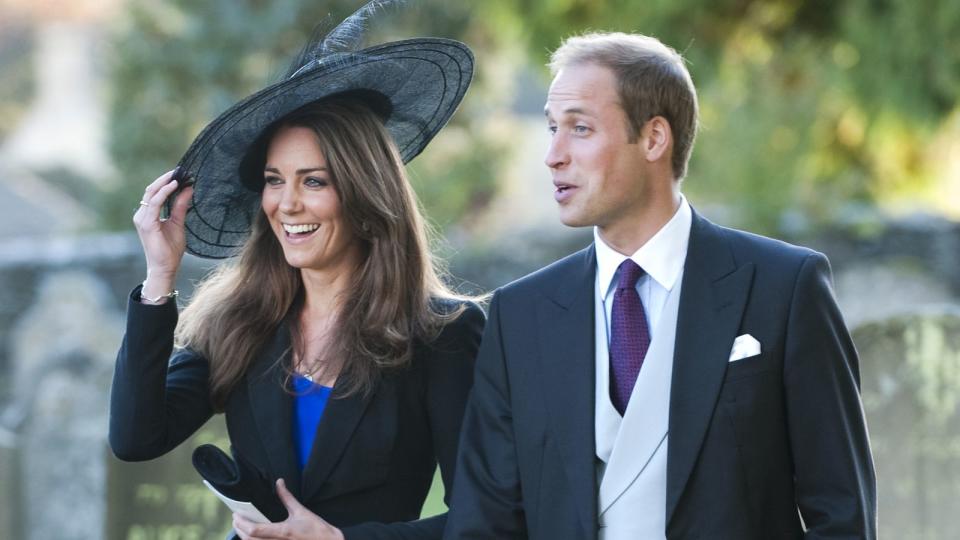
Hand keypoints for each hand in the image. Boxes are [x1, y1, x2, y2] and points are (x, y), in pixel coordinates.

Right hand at [132, 169, 192, 290]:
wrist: (165, 267)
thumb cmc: (170, 249)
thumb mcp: (178, 223)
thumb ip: (181, 206)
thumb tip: (188, 189)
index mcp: (148, 215)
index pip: (155, 192)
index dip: (166, 181)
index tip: (180, 173)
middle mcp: (142, 215)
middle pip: (152, 190)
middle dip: (166, 178)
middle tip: (181, 170)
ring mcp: (142, 219)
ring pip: (152, 193)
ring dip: (166, 182)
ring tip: (179, 175)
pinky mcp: (147, 223)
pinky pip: (155, 203)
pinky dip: (164, 193)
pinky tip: (174, 186)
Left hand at [233, 478, 343, 539]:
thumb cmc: (316, 531)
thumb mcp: (301, 511)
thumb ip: (287, 497)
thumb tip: (279, 484)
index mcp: (283, 531)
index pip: (255, 530)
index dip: (242, 524)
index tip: (237, 516)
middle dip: (239, 530)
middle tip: (236, 520)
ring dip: (245, 538)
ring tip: (242, 528)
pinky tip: (254, 537)